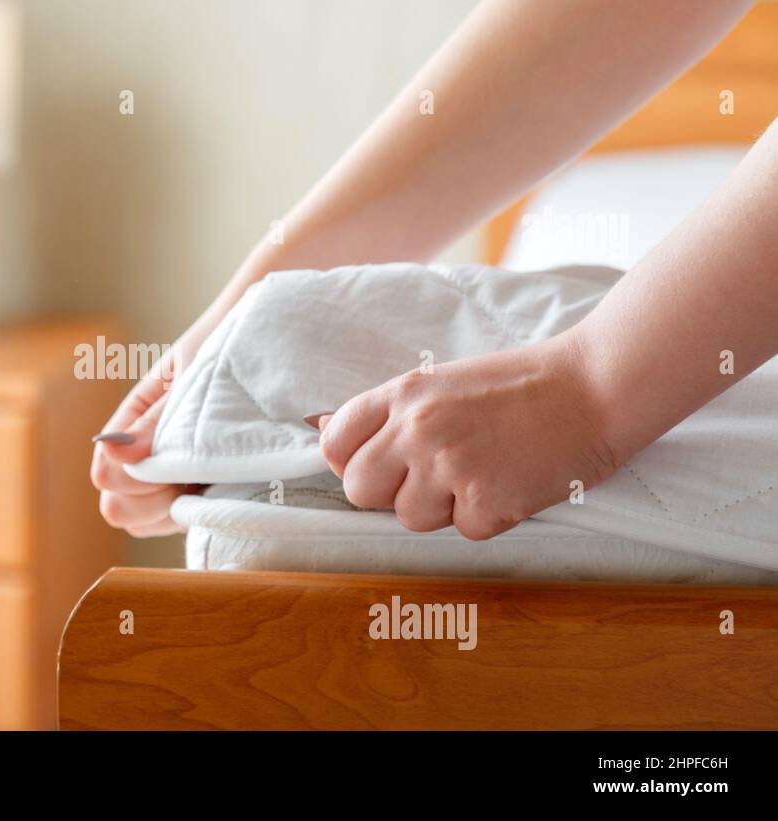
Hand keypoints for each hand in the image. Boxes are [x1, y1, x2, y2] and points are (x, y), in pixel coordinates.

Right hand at [90, 318, 211, 536]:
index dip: (136, 478)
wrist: (272, 347)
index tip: (174, 457)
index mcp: (132, 423)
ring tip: (210, 477)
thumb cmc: (230, 351)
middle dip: (151, 500)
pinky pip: (176, 527)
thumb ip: (158, 420)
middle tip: (194, 471)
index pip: (107, 475)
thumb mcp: (193, 376)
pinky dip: (193, 517)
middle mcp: (142, 456)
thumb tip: (115, 453)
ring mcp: (168, 481)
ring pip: (142, 524)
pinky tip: (219, 490)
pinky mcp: (197, 497)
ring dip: (172, 510)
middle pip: (116, 508)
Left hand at [311, 332, 619, 539]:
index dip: (351, 460)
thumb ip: (388, 411)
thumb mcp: (443, 382)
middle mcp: (417, 429)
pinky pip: (464, 531)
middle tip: (429, 478)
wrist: (596, 386)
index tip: (378, 462)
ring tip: (482, 471)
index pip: (335, 442)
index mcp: (404, 393)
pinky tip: (511, 483)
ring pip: (410, 518)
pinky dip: (488, 517)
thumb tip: (320, 428)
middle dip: (387, 493)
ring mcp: (450, 466)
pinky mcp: (487, 502)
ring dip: (442, 508)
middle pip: (359, 489)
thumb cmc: (521, 384)